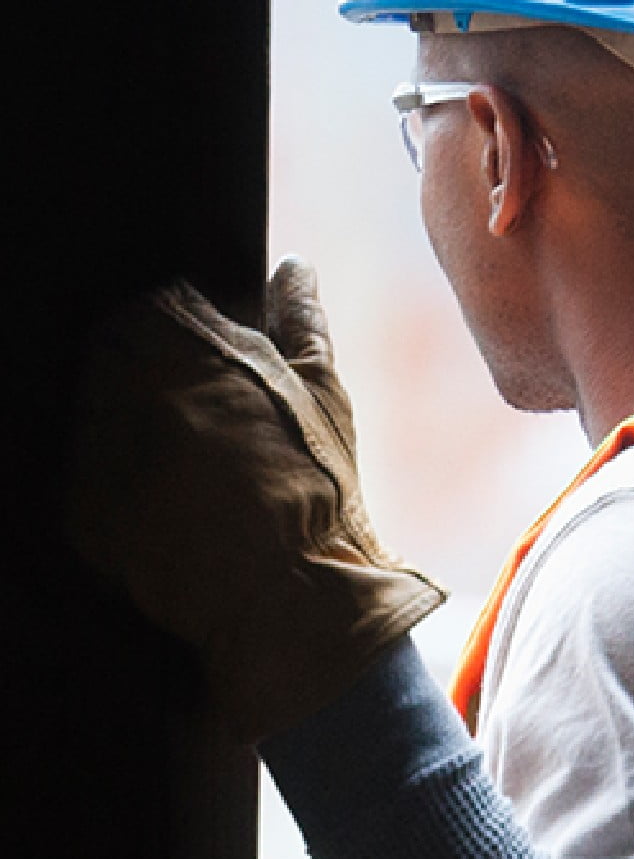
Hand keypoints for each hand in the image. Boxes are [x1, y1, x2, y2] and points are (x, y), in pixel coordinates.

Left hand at [65, 256, 445, 742]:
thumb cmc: (318, 485)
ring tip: (187, 465)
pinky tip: (169, 505)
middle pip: (110, 356)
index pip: (151, 309)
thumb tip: (294, 266)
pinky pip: (86, 476)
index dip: (176, 330)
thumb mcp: (324, 393)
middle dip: (144, 374)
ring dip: (128, 426)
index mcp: (191, 352)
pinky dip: (117, 482)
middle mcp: (131, 392)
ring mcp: (100, 451)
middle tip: (194, 418)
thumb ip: (301, 321)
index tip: (202, 361)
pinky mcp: (84, 511)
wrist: (290, 591)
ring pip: (95, 413)